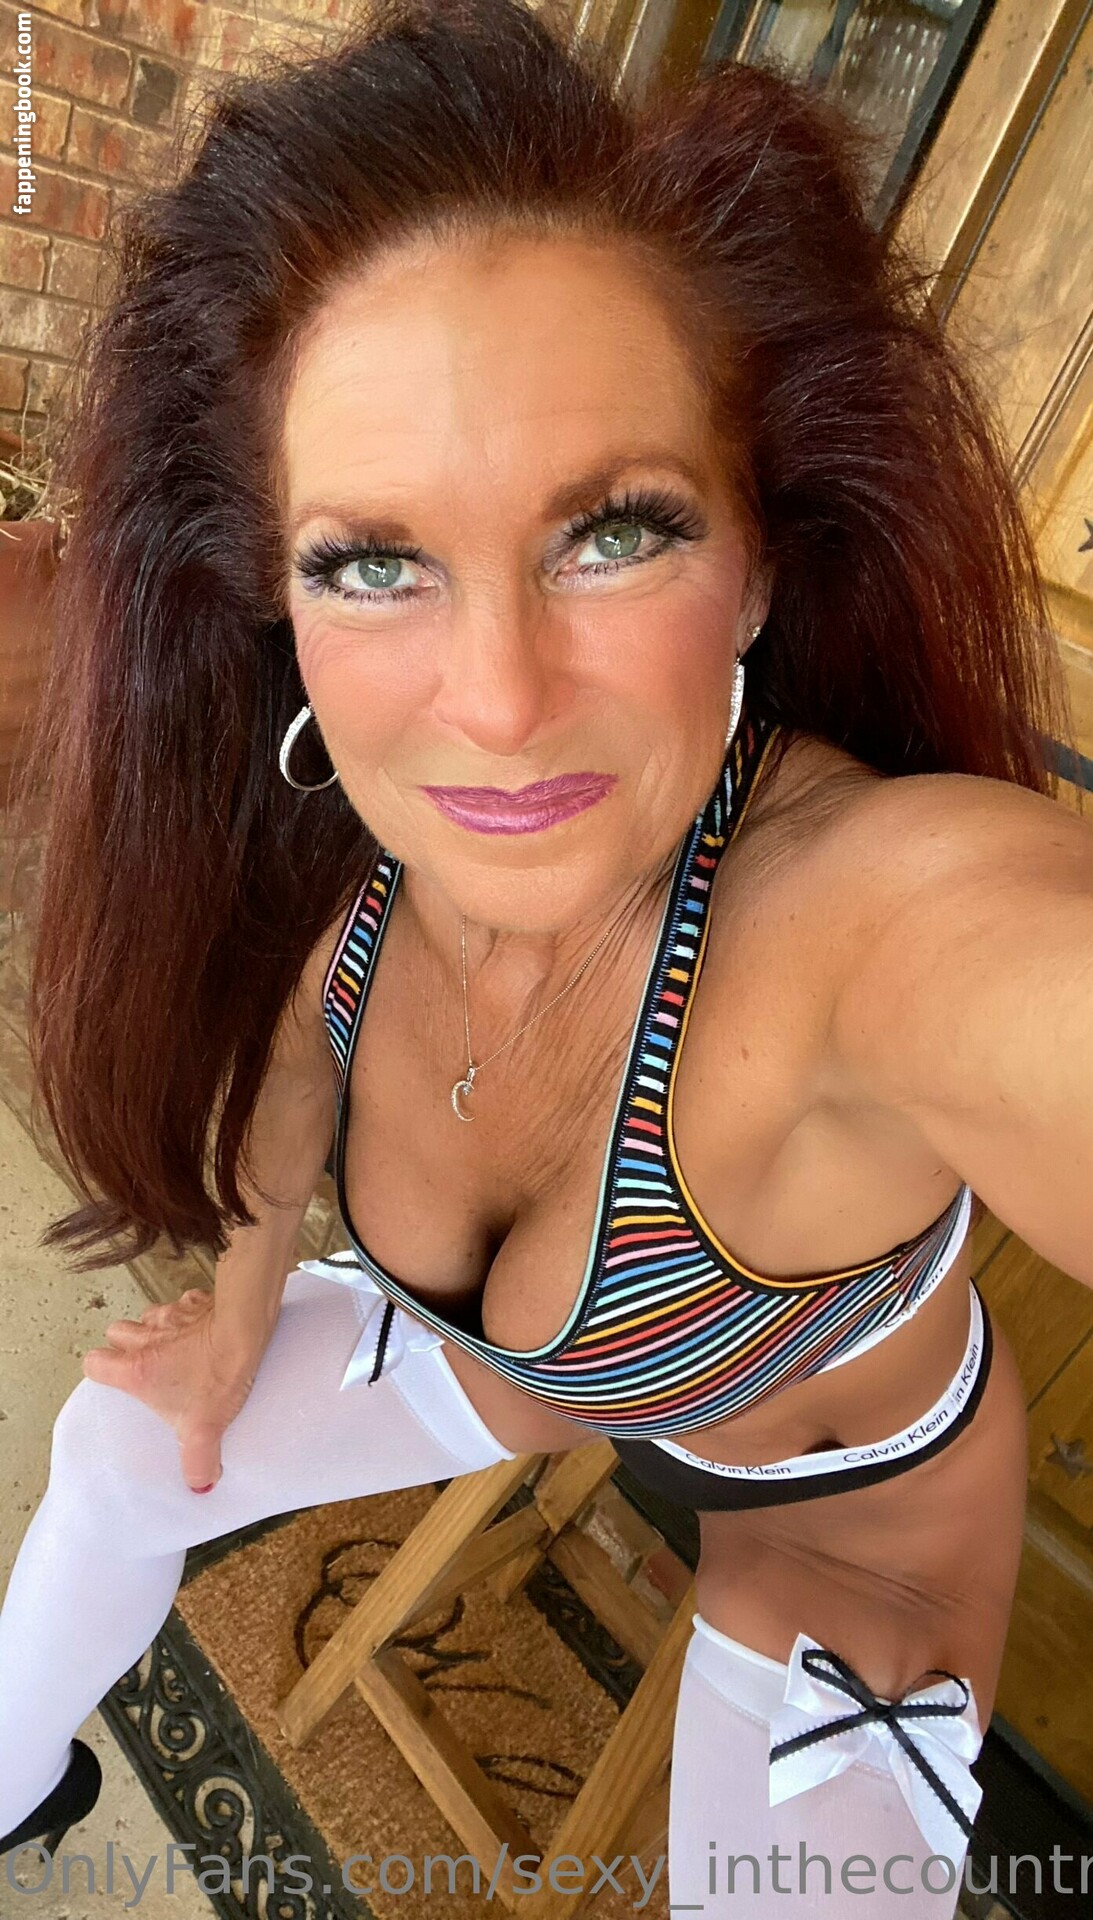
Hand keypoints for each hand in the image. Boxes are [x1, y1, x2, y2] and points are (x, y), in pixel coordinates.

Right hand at [82, 1288, 266, 1491]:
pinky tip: (203, 1327)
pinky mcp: (196, 1302)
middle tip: (145, 1363)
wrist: (244, 1334)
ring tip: (175, 1346)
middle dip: (125, 1344)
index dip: (102, 1371)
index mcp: (137, 1370)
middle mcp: (147, 1339)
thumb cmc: (218, 1374)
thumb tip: (199, 1484)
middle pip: (117, 1332)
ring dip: (155, 1328)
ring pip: (147, 1315)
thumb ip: (198, 1462)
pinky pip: (183, 1303)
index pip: (94, 1363)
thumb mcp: (204, 1430)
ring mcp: (170, 1315)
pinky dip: (189, 1313)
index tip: (115, 1382)